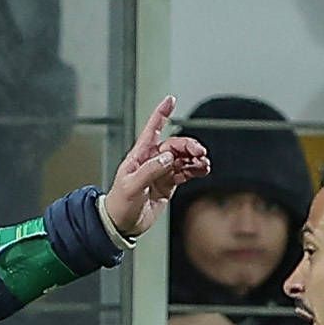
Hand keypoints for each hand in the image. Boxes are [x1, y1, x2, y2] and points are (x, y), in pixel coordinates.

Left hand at [100, 97, 211, 240]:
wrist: (122, 225)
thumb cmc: (119, 204)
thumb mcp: (131, 186)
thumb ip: (150, 171)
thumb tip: (168, 158)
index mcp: (139, 156)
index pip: (151, 130)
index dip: (160, 114)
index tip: (170, 100)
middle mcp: (151, 161)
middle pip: (174, 145)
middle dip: (188, 146)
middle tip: (199, 153)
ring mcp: (161, 171)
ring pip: (182, 158)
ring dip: (195, 158)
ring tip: (204, 163)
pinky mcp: (168, 183)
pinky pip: (185, 171)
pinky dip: (196, 169)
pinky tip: (203, 170)